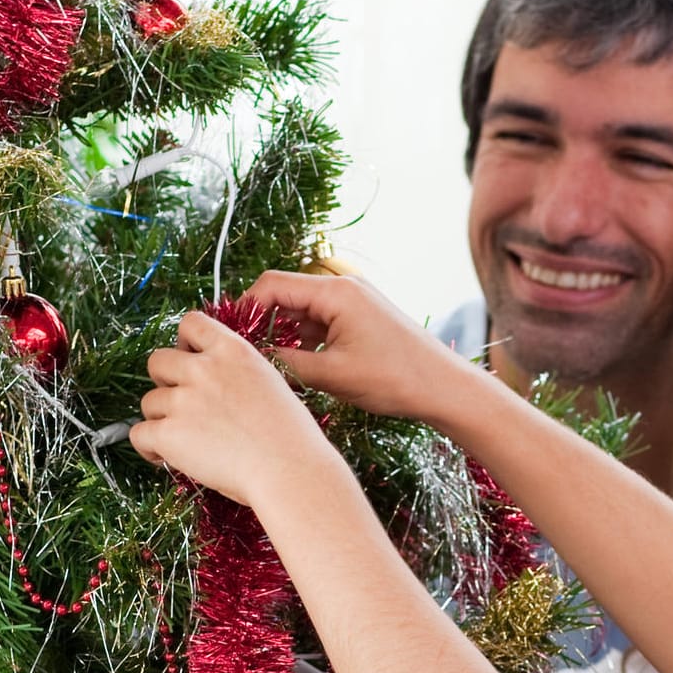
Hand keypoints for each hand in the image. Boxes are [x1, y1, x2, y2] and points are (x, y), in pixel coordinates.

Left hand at [130, 309, 326, 507]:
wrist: (290, 470)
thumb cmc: (292, 438)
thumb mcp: (271, 384)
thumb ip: (238, 374)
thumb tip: (216, 387)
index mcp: (233, 351)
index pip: (191, 323)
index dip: (184, 343)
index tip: (190, 362)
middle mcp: (204, 369)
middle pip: (157, 361)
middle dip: (165, 382)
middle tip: (183, 406)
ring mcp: (183, 400)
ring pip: (148, 402)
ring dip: (160, 420)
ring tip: (183, 441)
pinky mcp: (168, 433)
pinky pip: (138, 434)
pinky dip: (148, 448)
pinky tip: (166, 458)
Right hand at [242, 270, 482, 425]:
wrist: (445, 388)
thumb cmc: (395, 379)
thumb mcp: (332, 374)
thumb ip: (285, 362)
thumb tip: (251, 357)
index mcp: (335, 292)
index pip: (272, 285)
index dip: (244, 309)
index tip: (228, 337)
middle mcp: (344, 288)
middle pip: (286, 294)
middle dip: (262, 322)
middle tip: (244, 353)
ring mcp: (355, 302)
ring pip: (303, 310)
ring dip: (284, 333)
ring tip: (269, 365)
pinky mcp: (362, 319)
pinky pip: (322, 322)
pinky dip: (306, 339)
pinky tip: (299, 366)